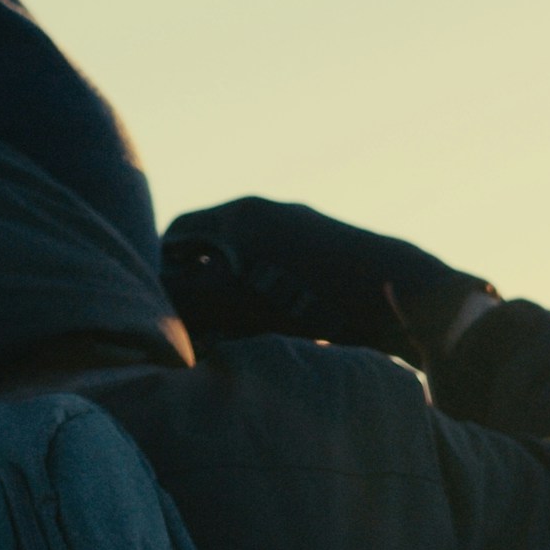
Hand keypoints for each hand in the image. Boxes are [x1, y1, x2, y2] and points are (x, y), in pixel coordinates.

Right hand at [161, 196, 494, 369]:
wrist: (399, 294)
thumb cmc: (312, 296)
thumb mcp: (236, 299)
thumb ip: (185, 299)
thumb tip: (151, 305)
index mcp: (242, 213)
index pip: (178, 234)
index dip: (163, 270)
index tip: (162, 306)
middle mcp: (272, 213)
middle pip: (215, 250)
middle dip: (201, 289)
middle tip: (198, 327)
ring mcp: (306, 232)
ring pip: (251, 267)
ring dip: (238, 300)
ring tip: (238, 336)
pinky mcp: (333, 257)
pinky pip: (286, 279)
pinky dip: (273, 303)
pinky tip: (282, 334)